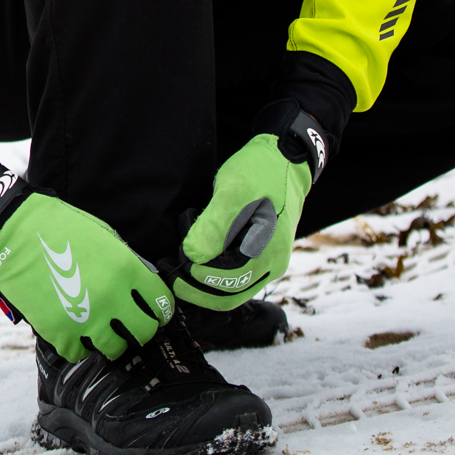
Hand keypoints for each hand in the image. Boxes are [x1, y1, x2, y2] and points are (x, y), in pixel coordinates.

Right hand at [0, 192, 172, 361]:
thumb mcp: (104, 237)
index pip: (162, 304)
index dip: (160, 309)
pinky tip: (72, 327)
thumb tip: (141, 288)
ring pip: (115, 349)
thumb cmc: (59, 228)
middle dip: (139, 329)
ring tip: (97, 326)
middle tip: (128, 323)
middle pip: (144, 333)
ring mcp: (85, 318)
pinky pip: (80, 353)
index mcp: (126, 270)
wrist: (14, 233)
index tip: (153, 311)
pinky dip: (77, 345)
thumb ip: (127, 265)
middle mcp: (111, 298)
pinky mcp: (59, 332)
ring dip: (109, 339)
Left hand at [175, 104, 328, 309]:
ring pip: (231, 289)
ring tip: (178, 262)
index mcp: (268, 254)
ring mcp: (268, 261)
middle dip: (196, 287)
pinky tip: (196, 255)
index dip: (196, 279)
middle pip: (229, 295)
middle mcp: (272, 265)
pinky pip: (235, 276)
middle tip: (169, 271)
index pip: (227, 285)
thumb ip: (214, 226)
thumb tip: (193, 256)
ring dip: (203, 282)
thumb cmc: (259, 172)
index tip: (173, 261)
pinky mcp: (261, 254)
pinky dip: (213, 272)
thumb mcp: (232, 192)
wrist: (284, 158)